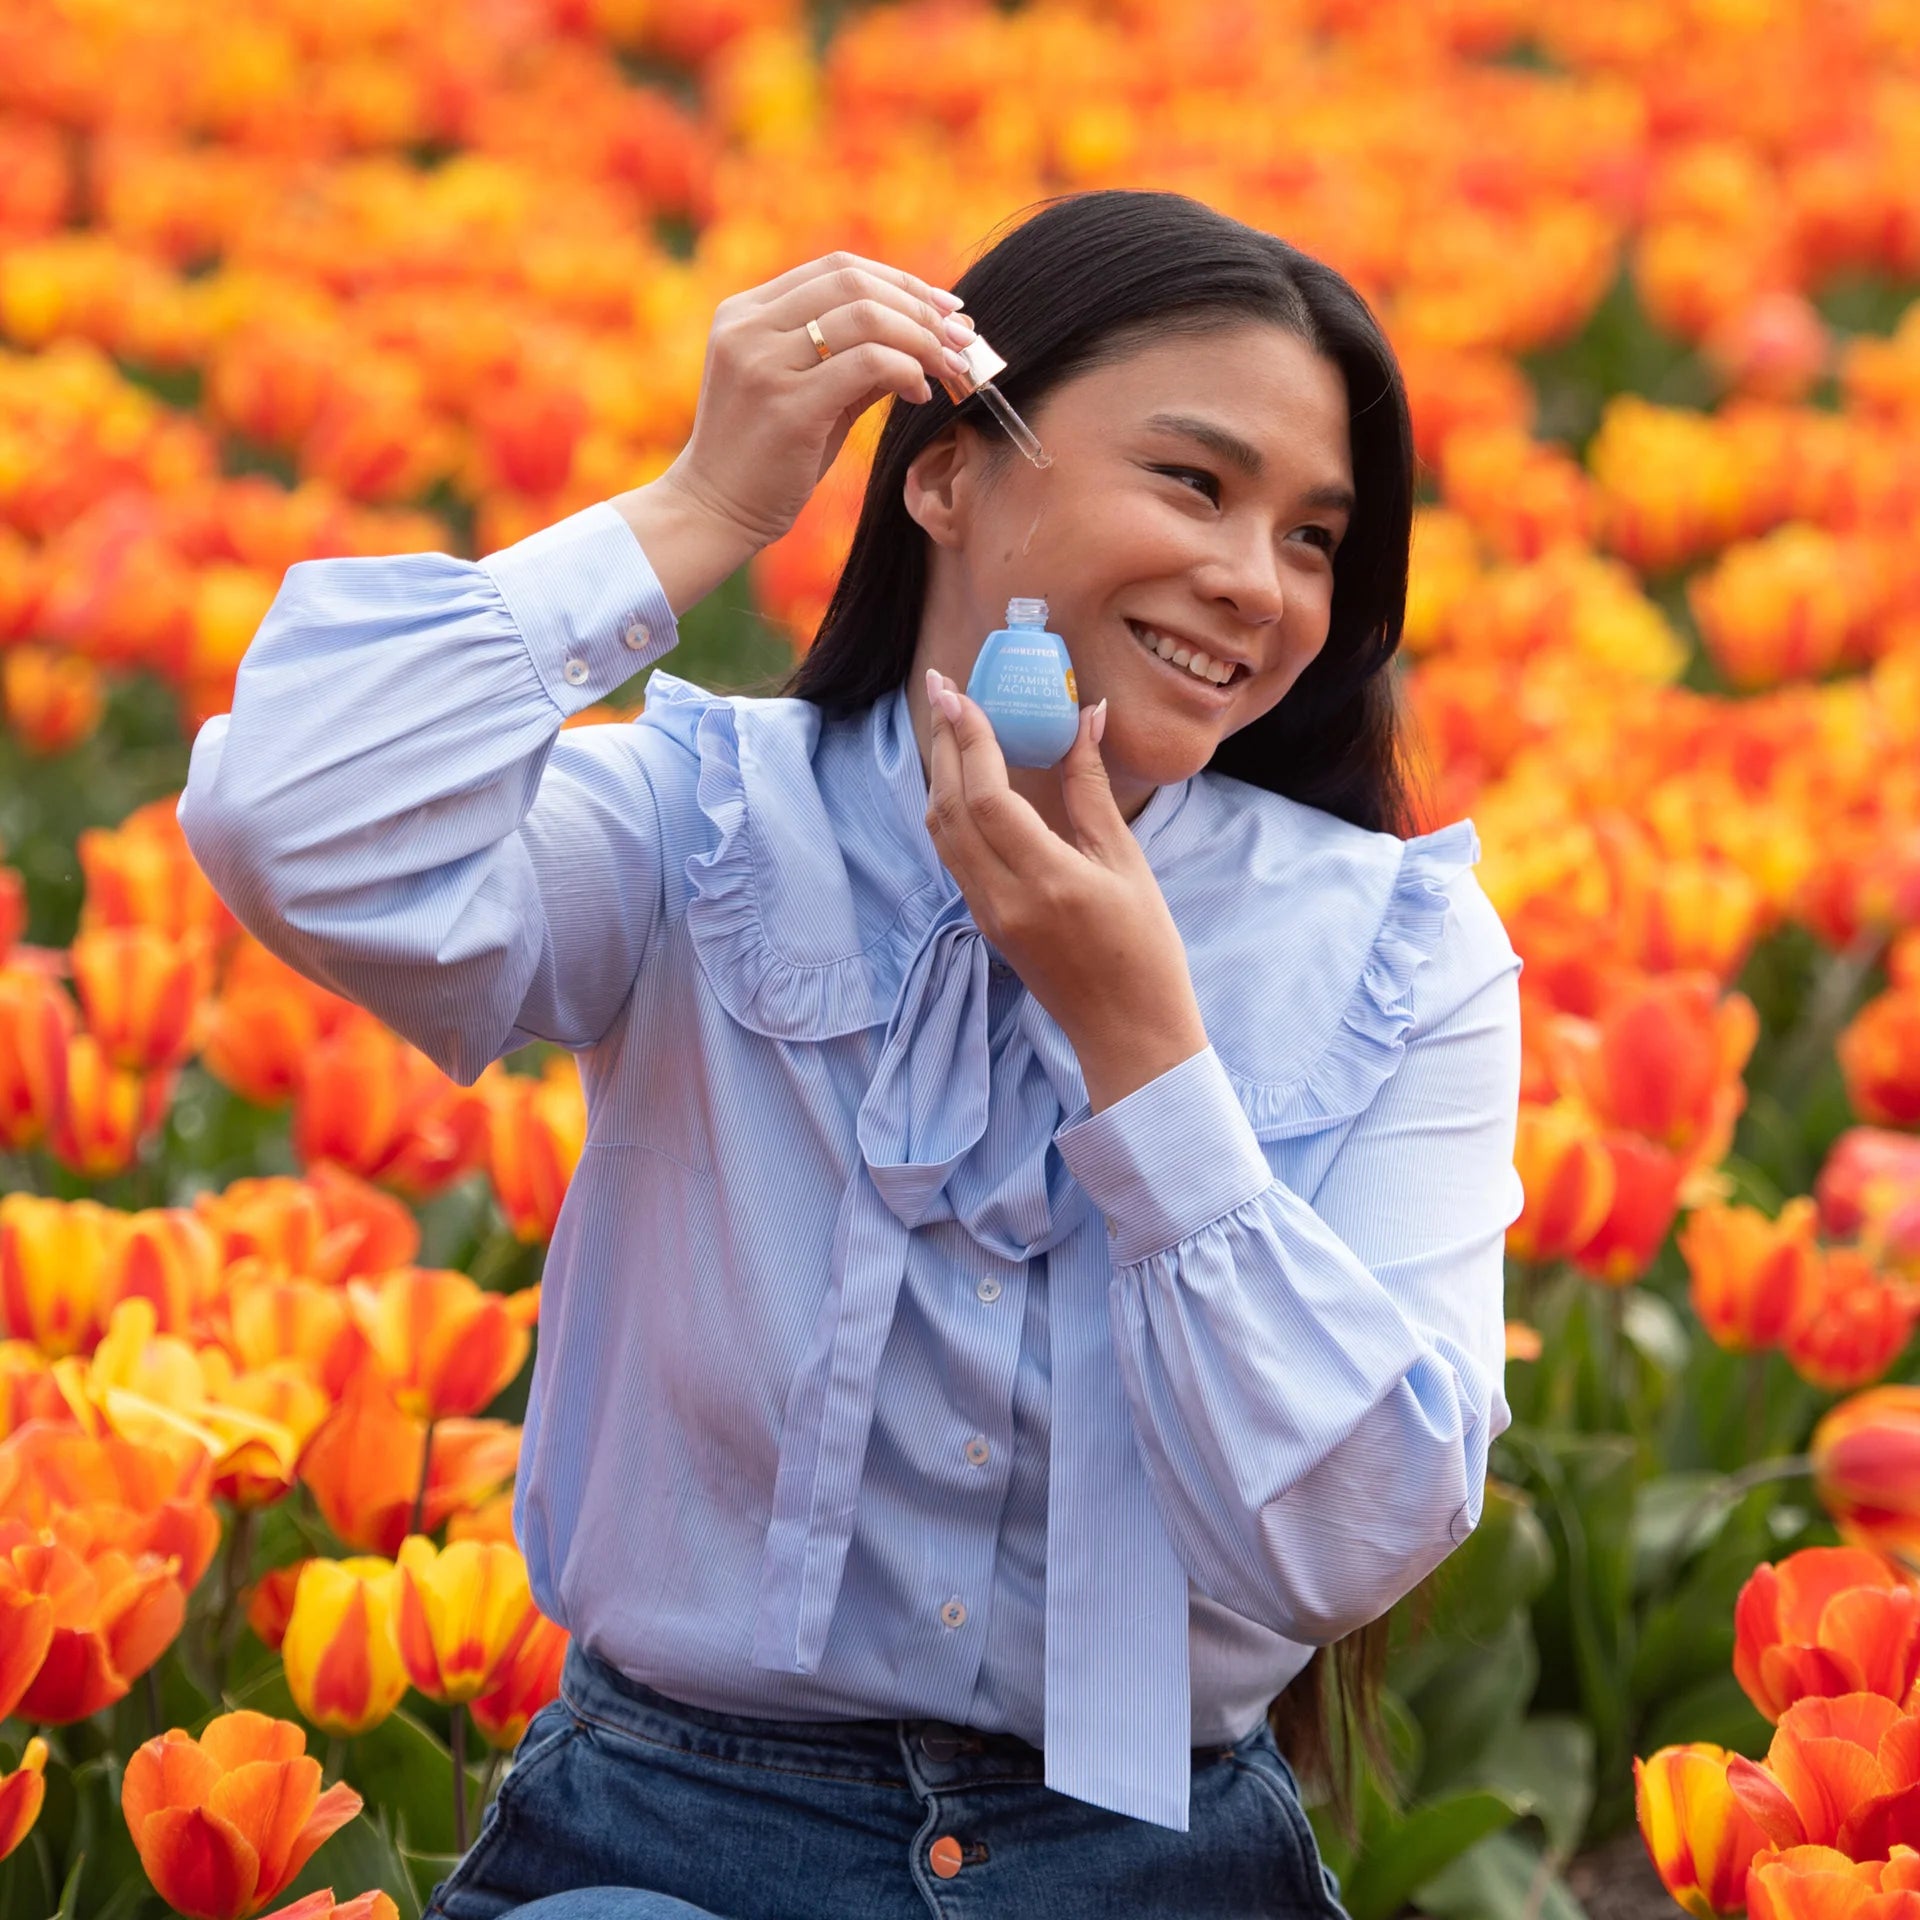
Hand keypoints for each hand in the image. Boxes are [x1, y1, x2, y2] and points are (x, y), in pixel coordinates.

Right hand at [617, 253, 973, 611]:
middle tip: (961, 338)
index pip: (837, 267)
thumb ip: (851, 356)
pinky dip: (907, 371)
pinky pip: (868, 365)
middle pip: (854, 282)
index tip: (944, 308)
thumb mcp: (802, 390)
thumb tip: (925, 335)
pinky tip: (921, 393)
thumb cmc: (764, 456)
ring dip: (922, 339)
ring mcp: (763, 364)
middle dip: (920, 306)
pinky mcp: (787, 406)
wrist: (713, 511)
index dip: (900, 281)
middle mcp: (749, 327)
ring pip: (866, 318)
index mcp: (745, 312)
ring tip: (949, 368)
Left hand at [923, 670, 1210, 1112]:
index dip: (970, 740)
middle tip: (945, 688)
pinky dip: (951, 808)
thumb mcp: (1127, 864)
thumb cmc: (1145, 949)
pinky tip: (965, 778)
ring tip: (950, 724)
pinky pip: (954, 855)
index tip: (961, 692)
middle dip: (943, 743)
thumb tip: (1086, 716)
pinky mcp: (986, 923)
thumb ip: (1092, 790)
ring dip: (941, 773)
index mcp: (1048, 882)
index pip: (987, 799)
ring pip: (943, 832)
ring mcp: (988, 915)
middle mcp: (1004, 899)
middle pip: (950, 808)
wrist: (1128, 1033)